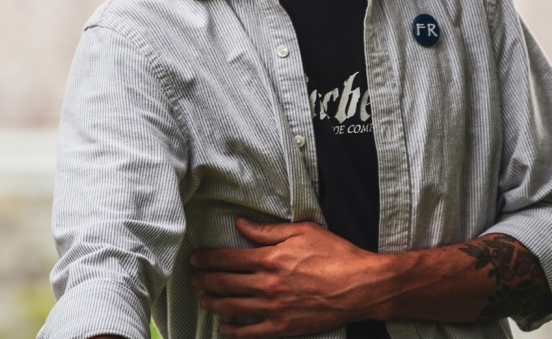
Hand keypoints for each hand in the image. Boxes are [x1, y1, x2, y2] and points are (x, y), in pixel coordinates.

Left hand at [189, 217, 383, 337]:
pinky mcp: (285, 327)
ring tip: (202, 299)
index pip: (229, 258)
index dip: (208, 259)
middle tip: (192, 278)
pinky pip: (252, 332)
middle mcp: (268, 284)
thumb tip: (240, 223)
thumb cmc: (334, 254)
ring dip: (214, 304)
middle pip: (226, 283)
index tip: (195, 259)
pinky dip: (234, 331)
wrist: (360, 286)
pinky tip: (224, 328)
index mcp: (270, 258)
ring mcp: (275, 308)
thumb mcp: (302, 231)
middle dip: (204, 280)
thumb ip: (267, 230)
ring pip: (234, 308)